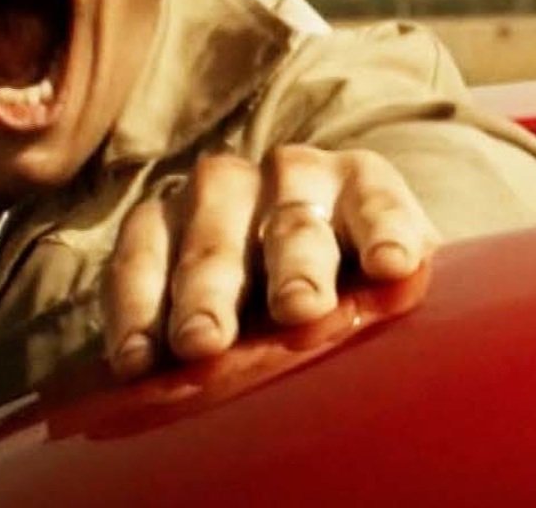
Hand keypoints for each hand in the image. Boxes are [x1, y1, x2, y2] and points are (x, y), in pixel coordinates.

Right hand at [102, 144, 439, 379]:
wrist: (268, 273)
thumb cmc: (344, 289)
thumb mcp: (379, 286)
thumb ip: (388, 300)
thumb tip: (398, 342)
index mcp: (360, 183)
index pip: (380, 205)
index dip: (388, 233)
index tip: (394, 266)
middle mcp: (290, 174)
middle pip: (296, 224)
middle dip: (298, 269)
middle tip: (299, 310)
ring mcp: (218, 191)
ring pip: (213, 239)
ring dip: (207, 293)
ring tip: (203, 345)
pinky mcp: (155, 217)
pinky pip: (139, 258)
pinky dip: (136, 312)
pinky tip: (137, 361)